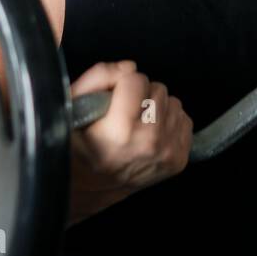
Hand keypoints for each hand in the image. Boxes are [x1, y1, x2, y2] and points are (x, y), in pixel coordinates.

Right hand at [66, 60, 192, 225]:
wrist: (91, 187)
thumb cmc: (79, 145)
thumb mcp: (72, 106)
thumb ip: (98, 77)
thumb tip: (130, 68)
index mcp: (120, 130)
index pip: (136, 79)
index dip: (122, 84)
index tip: (113, 100)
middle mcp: (149, 142)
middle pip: (158, 89)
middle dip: (141, 95)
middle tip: (125, 114)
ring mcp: (167, 153)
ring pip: (173, 103)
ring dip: (157, 108)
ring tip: (138, 124)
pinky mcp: (179, 160)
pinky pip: (184, 120)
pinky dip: (169, 122)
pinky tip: (150, 133)